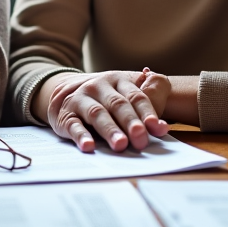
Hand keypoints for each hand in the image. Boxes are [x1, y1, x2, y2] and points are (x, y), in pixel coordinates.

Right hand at [37, 68, 170, 152]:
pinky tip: (89, 146)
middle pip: (118, 104)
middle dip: (131, 122)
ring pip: (97, 114)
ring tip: (120, 145)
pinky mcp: (66, 115)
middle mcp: (99, 86)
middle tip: (141, 139)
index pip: (136, 96)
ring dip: (110, 130)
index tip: (157, 128)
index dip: (148, 113)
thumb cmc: (106, 99)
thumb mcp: (125, 93)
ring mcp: (80, 99)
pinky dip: (81, 136)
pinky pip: (74, 125)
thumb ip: (148, 105)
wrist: (64, 93)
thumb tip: (162, 126)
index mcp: (118, 80)